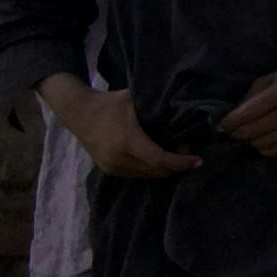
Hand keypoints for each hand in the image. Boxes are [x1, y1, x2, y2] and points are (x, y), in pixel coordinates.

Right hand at [48, 81, 196, 181]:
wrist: (78, 112)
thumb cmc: (111, 103)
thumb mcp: (135, 100)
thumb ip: (159, 108)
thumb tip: (187, 110)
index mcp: (127, 141)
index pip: (160, 160)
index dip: (181, 162)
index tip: (198, 160)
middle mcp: (119, 158)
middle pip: (157, 171)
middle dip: (176, 165)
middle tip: (187, 150)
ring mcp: (112, 166)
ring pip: (147, 175)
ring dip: (164, 168)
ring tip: (174, 153)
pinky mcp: (108, 170)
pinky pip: (136, 174)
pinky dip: (150, 169)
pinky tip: (158, 158)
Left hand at [220, 47, 276, 158]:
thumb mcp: (271, 78)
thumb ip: (251, 94)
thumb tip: (235, 113)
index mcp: (276, 96)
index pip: (245, 115)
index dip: (229, 123)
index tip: (220, 126)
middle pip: (251, 132)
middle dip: (236, 134)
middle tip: (231, 132)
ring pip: (263, 144)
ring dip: (250, 142)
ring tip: (247, 136)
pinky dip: (266, 150)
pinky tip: (262, 143)